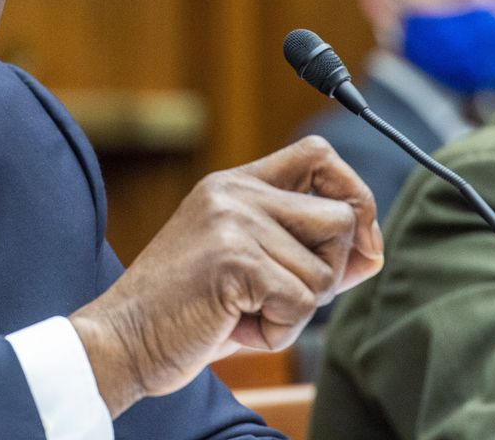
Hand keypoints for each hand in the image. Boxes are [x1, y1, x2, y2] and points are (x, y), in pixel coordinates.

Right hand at [70, 135, 382, 416]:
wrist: (121, 339)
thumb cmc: (185, 311)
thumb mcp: (249, 269)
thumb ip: (305, 251)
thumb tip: (373, 251)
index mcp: (233, 185)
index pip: (320, 155)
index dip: (354, 193)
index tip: (355, 243)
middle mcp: (234, 192)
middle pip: (341, 218)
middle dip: (328, 272)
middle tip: (271, 297)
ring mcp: (233, 221)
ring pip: (325, 271)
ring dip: (296, 311)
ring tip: (243, 313)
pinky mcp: (234, 259)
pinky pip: (301, 305)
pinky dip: (278, 333)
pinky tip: (234, 327)